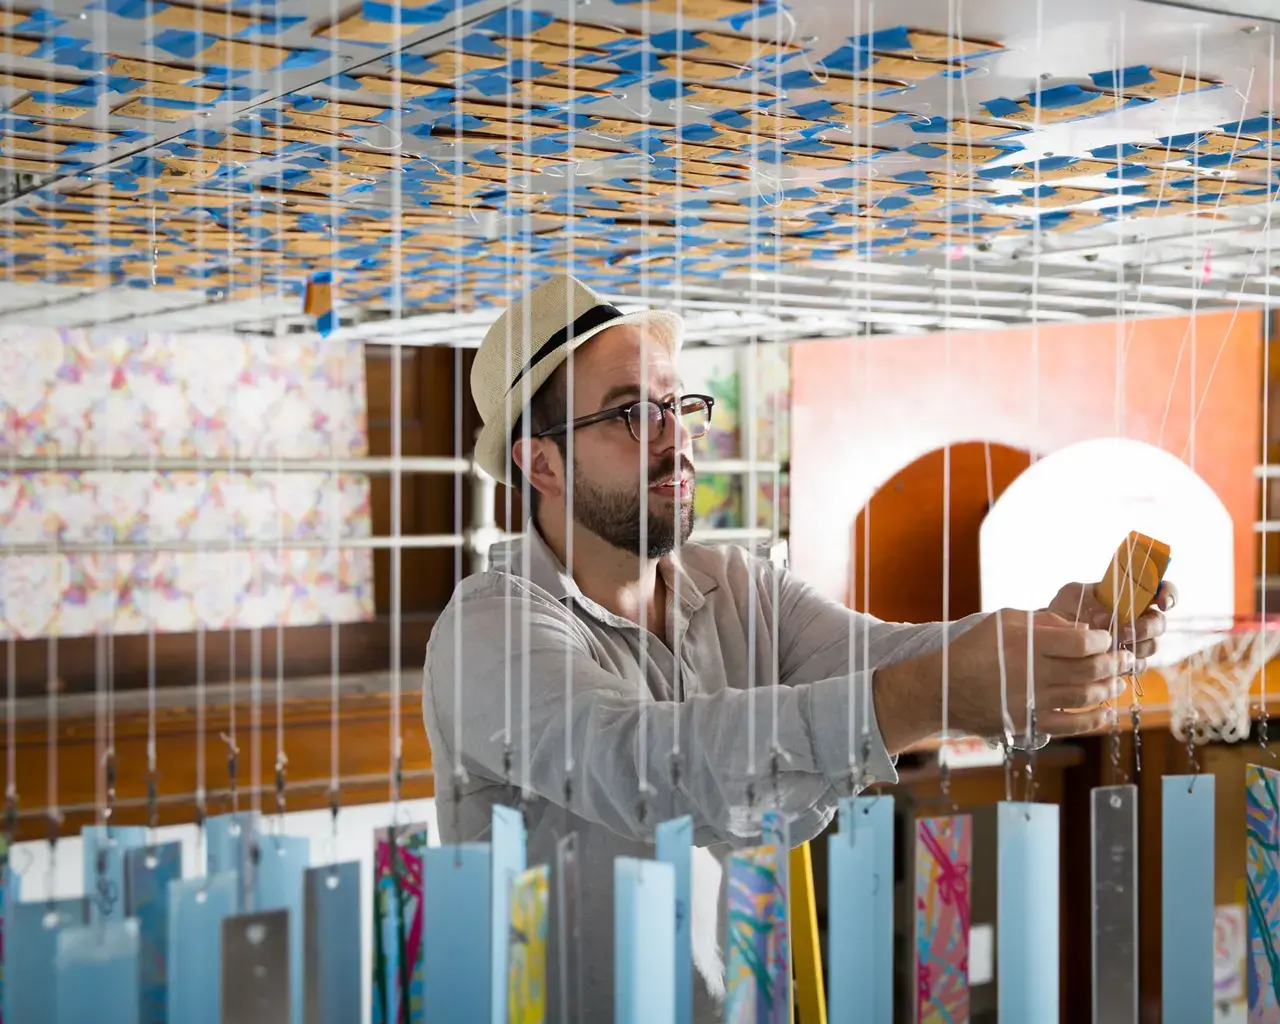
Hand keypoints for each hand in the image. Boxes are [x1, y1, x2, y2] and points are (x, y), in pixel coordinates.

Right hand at [873, 610, 1133, 751]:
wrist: (942, 689)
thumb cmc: (972, 649)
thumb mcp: (1001, 621)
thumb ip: (1041, 621)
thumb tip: (1077, 629)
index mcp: (1027, 645)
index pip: (1081, 642)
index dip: (1102, 638)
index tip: (1107, 637)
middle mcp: (1034, 674)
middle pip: (1090, 669)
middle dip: (1115, 662)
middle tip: (1126, 657)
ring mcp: (1033, 702)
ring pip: (1086, 696)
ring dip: (1109, 687)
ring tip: (1118, 680)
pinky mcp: (1030, 724)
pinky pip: (1072, 725)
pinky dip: (1095, 720)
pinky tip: (1107, 713)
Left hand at [1045, 579, 1176, 672]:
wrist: (1052, 635)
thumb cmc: (1065, 607)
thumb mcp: (1072, 595)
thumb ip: (1088, 600)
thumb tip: (1104, 617)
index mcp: (1131, 596)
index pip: (1161, 591)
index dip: (1169, 595)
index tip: (1162, 603)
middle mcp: (1138, 618)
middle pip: (1159, 623)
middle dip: (1146, 628)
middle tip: (1124, 631)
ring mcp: (1135, 641)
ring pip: (1151, 646)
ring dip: (1137, 647)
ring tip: (1113, 646)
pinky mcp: (1127, 661)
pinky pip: (1137, 666)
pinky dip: (1126, 664)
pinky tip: (1110, 661)